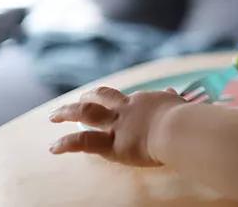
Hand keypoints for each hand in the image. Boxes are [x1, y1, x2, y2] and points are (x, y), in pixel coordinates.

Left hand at [49, 86, 184, 166]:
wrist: (177, 129)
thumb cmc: (184, 118)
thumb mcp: (177, 103)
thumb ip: (171, 97)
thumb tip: (171, 91)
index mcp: (142, 102)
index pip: (126, 100)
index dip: (119, 102)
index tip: (116, 104)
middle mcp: (126, 110)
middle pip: (102, 97)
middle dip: (88, 97)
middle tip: (79, 98)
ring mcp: (117, 126)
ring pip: (87, 114)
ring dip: (68, 112)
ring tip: (54, 115)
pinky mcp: (112, 144)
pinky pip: (85, 142)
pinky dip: (67, 143)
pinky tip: (53, 147)